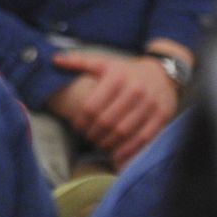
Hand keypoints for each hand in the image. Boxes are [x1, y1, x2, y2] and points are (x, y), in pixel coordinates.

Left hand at [52, 50, 177, 166]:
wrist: (162, 74)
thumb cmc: (125, 72)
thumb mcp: (104, 63)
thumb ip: (79, 62)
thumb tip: (55, 60)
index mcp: (117, 77)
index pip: (92, 106)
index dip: (81, 120)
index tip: (76, 126)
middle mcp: (135, 89)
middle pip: (107, 121)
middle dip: (93, 133)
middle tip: (87, 137)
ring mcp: (150, 103)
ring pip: (124, 131)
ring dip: (108, 143)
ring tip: (99, 144)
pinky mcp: (162, 116)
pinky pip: (144, 138)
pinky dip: (128, 150)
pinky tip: (117, 156)